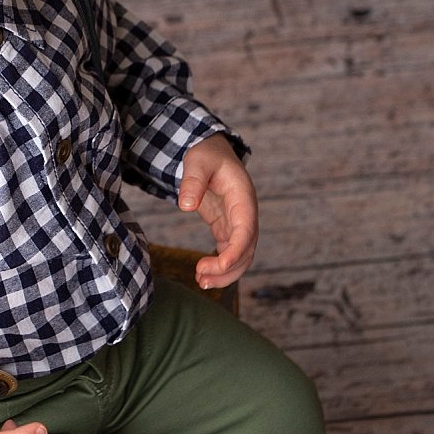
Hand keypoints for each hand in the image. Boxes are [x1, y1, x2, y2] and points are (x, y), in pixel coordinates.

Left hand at [177, 133, 258, 288]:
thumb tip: (186, 205)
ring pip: (241, 257)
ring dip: (225, 273)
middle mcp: (245, 214)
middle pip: (247, 250)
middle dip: (228, 269)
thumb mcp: (197, 160)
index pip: (246, 231)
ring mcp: (238, 223)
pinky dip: (219, 266)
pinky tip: (202, 274)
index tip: (215, 266)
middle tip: (200, 277)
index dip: (235, 253)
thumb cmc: (206, 153)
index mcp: (243, 198)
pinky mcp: (227, 228)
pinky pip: (229, 252)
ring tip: (201, 282)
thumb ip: (193, 180)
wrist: (210, 151)